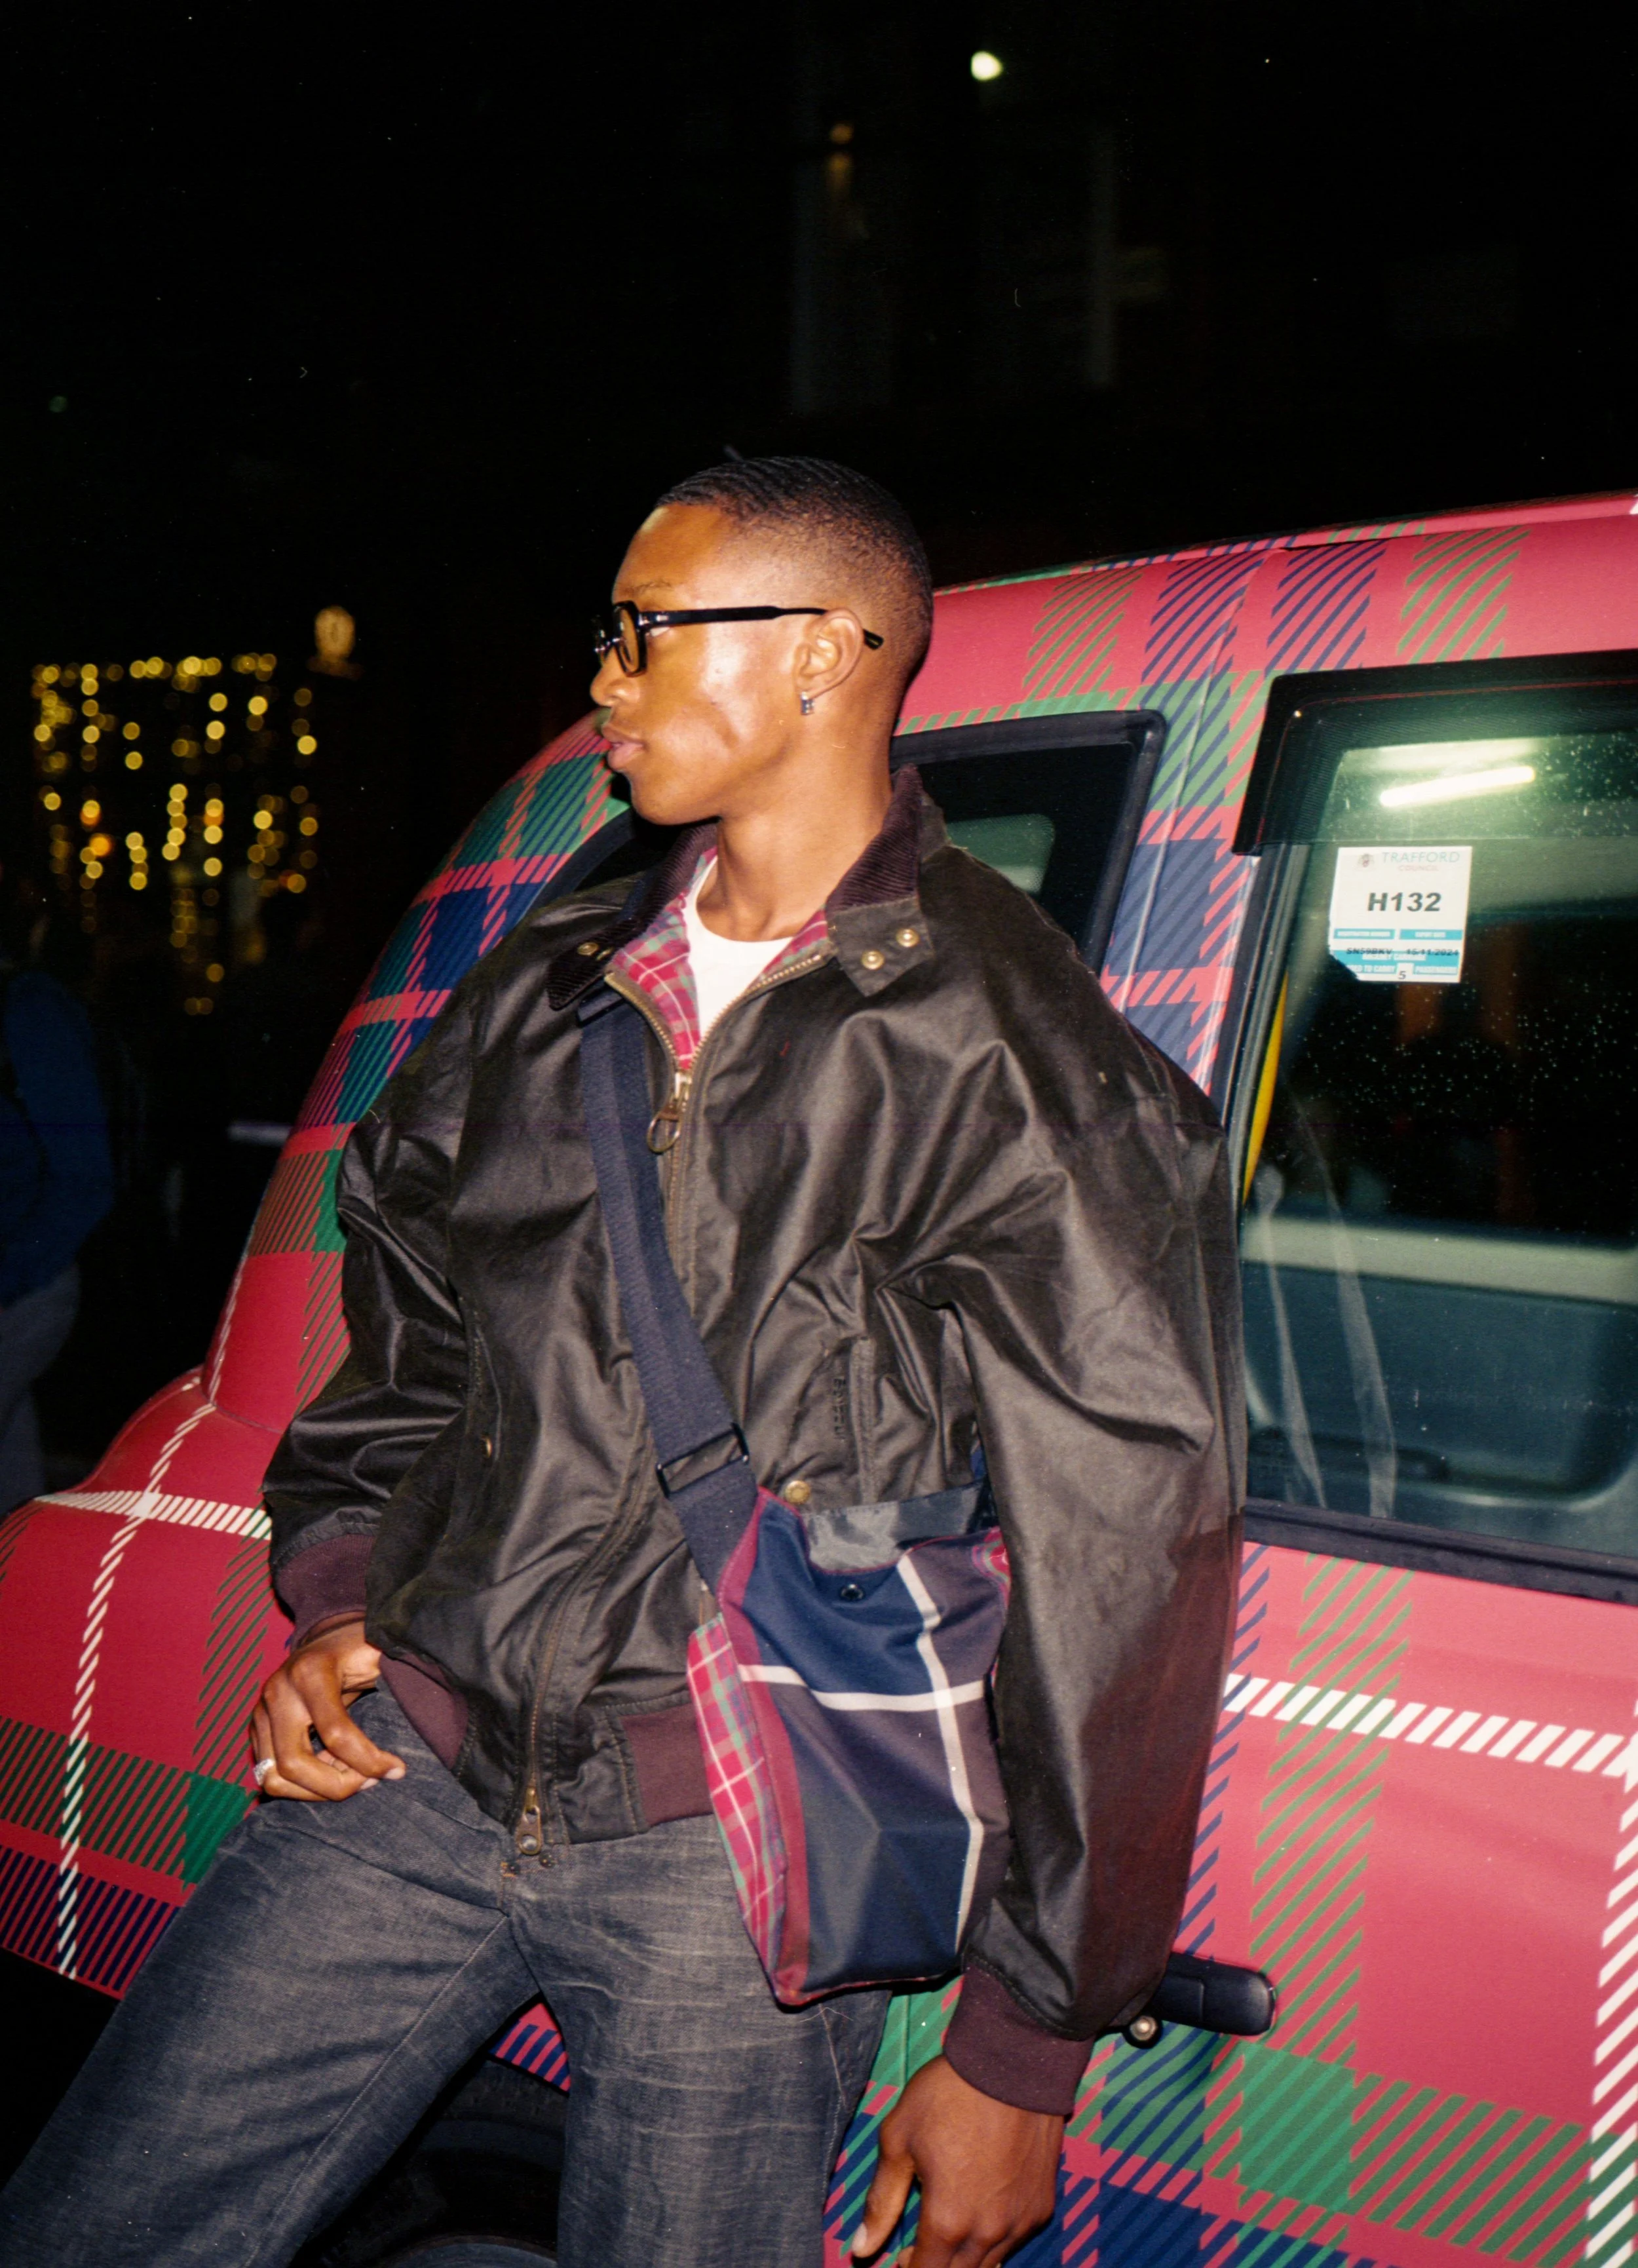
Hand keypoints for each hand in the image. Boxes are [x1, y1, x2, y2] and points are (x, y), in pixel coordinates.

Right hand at [249, 1618, 405, 1800]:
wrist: (328, 1635)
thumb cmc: (361, 1646)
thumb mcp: (382, 1652)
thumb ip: (399, 1674)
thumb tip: (426, 1703)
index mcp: (310, 1672)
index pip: (336, 1733)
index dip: (368, 1761)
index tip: (397, 1769)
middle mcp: (278, 1692)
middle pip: (293, 1764)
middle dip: (336, 1786)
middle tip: (370, 1781)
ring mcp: (261, 1711)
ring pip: (273, 1777)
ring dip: (315, 1790)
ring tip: (351, 1777)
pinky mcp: (256, 1728)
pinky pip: (268, 1774)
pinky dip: (301, 1786)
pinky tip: (332, 1770)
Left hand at [853, 2054, 1062, 2266]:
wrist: (1013, 2063)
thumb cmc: (949, 2095)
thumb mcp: (899, 2139)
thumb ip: (882, 2201)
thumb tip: (861, 2249)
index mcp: (948, 2221)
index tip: (900, 2258)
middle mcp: (988, 2233)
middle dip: (934, 2267)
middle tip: (917, 2247)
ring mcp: (1019, 2222)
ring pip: (988, 2264)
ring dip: (964, 2257)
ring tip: (947, 2228)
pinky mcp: (1042, 2206)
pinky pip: (1014, 2241)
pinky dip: (994, 2239)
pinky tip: (981, 2210)